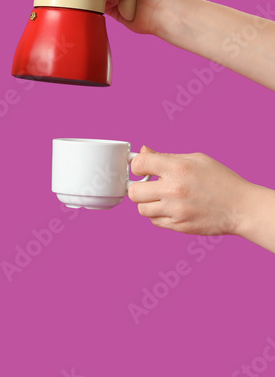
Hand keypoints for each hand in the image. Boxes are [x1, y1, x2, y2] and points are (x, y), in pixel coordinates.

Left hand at [128, 146, 252, 235]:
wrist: (242, 208)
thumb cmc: (221, 180)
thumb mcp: (197, 160)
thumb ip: (166, 156)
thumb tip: (143, 151)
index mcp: (178, 168)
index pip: (139, 164)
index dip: (137, 165)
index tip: (143, 169)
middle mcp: (174, 190)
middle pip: (133, 191)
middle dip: (138, 187)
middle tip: (149, 186)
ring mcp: (175, 210)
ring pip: (141, 209)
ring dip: (148, 203)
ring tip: (162, 198)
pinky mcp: (179, 226)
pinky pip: (154, 221)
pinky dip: (158, 215)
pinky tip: (170, 209)